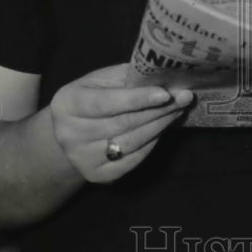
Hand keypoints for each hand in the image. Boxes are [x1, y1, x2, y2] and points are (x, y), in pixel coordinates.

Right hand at [50, 63, 192, 182]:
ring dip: (160, 125)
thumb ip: (126, 77)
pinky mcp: (97, 175)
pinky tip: (162, 128)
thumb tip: (163, 75)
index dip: (137, 99)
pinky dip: (151, 143)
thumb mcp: (100, 80)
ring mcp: (82, 158)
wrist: (70, 133)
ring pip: (131, 142)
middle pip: (123, 123)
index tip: (165, 94)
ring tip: (178, 110)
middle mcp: (69, 134)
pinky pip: (133, 160)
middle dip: (158, 110)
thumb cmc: (91, 98)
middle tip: (184, 98)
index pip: (106, 102)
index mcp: (67, 103)